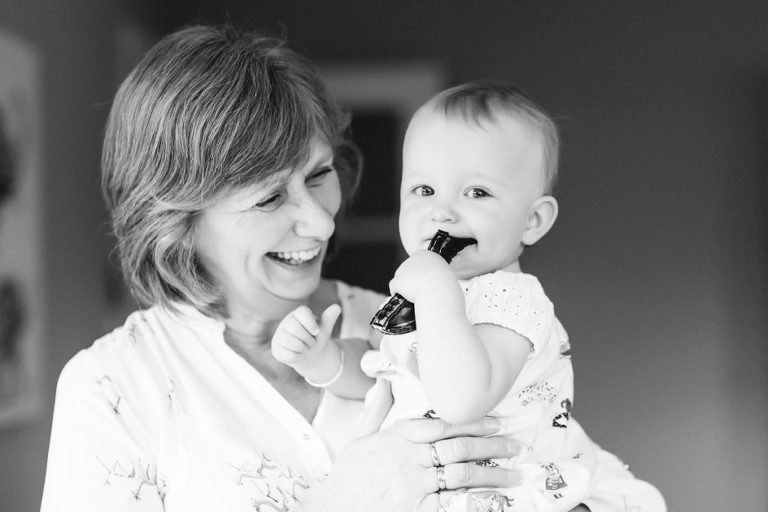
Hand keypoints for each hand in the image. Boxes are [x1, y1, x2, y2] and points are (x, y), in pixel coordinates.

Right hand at [271, 304, 340, 378]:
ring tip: (305, 348)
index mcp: (298, 314)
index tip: (316, 332)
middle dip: (308, 339)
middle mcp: (286, 322)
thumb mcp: (325, 328)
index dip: (310, 323)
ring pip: (289, 341)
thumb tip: (337, 307)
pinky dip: (297, 357)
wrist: (313, 356)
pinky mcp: (276, 348)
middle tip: (311, 342)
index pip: (302, 312)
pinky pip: (287, 354)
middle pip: (295, 328)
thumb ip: (329, 318)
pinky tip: (297, 354)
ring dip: (303, 348)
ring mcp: (279, 335)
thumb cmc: (317, 339)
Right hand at [304, 411, 521, 511]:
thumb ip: (375, 411)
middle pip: (458, 447)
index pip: (441, 423)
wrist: (331, 510)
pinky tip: (492, 498)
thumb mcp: (357, 439)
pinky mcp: (415, 509)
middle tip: (514, 445)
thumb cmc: (346, 477)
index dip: (472, 421)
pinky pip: (452, 502)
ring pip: (461, 474)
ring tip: (514, 473)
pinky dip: (474, 499)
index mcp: (397, 437)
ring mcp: (413, 485)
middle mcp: (408, 458)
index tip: (494, 421)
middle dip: (491, 445)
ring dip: (492, 473)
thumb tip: (383, 383)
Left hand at [389, 250, 455, 302]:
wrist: (439, 291)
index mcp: (425, 254)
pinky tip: (407, 299)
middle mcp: (412, 258)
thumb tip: (427, 280)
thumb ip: (433, 272)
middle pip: (408, 271)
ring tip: (418, 294)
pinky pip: (394, 288)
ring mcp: (403, 269)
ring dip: (406, 288)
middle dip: (412, 280)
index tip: (426, 281)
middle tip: (422, 290)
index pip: (417, 263)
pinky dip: (399, 294)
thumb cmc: (445, 286)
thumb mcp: (443, 273)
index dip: (420, 274)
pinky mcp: (397, 280)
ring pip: (401, 280)